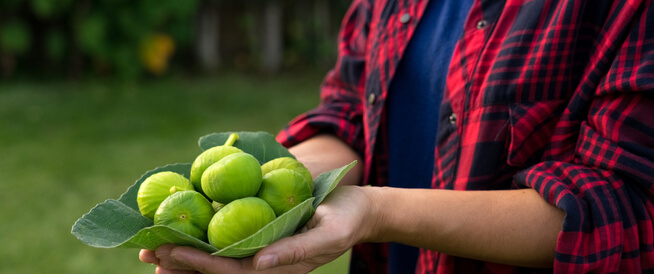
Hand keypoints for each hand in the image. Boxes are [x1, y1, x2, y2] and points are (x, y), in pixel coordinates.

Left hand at [139, 186, 376, 272]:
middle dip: (182, 262)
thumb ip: (297, 251)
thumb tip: (260, 264)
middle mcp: (265, 263)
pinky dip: (203, 236)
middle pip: (217, 268)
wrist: (359, 210)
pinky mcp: (261, 234)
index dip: (200, 264)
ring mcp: (262, 250)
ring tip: (152, 248)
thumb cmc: (347, 219)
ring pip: (217, 257)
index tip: (170, 252)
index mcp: (279, 268)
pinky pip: (228, 239)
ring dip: (185, 254)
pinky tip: (183, 228)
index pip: (232, 271)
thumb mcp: (330, 233)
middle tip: (148, 251)